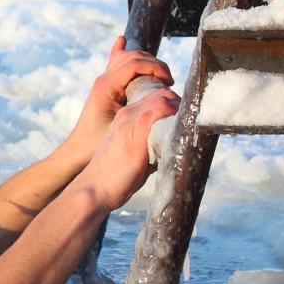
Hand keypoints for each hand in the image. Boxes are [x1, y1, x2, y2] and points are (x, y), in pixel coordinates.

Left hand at [61, 36, 174, 167]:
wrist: (77, 151)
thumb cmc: (97, 143)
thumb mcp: (123, 128)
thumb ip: (142, 112)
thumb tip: (168, 99)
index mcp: (106, 85)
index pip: (135, 63)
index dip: (157, 67)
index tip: (170, 82)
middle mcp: (104, 79)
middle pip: (134, 56)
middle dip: (155, 64)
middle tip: (169, 82)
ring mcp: (104, 82)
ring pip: (128, 58)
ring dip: (147, 62)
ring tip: (162, 77)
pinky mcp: (107, 88)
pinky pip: (116, 64)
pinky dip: (122, 52)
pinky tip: (121, 41)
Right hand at [74, 84, 180, 210]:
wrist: (94, 188)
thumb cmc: (115, 177)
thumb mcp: (133, 154)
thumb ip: (149, 143)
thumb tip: (171, 146)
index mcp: (125, 118)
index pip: (155, 97)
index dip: (173, 104)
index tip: (182, 121)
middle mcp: (127, 114)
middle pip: (162, 94)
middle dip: (180, 105)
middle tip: (188, 125)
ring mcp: (131, 121)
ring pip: (164, 98)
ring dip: (179, 110)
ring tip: (186, 130)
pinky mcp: (137, 131)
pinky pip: (162, 110)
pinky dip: (175, 116)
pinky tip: (180, 133)